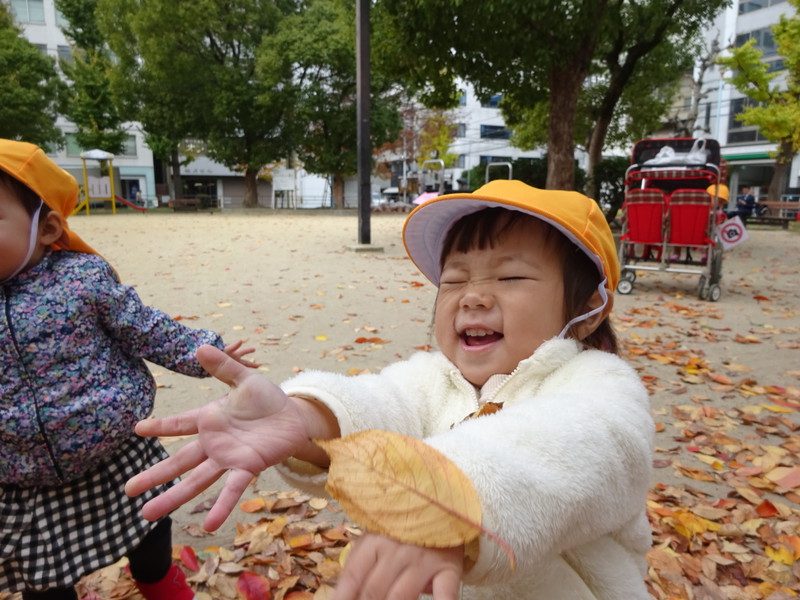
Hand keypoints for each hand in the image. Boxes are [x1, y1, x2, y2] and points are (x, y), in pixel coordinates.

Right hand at [126, 345, 309, 530]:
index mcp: (210, 419)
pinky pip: (232, 488)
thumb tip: (200, 346)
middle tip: (128, 490)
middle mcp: (214, 443)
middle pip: (179, 461)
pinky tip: (209, 525)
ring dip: (173, 497)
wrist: (294, 417)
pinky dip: (221, 506)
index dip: (159, 427)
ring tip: (148, 515)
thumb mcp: (244, 379)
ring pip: (196, 480)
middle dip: (153, 475)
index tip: (136, 429)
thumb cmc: (267, 399)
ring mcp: (229, 458)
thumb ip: (223, 367)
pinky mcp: (248, 467)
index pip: (179, 424)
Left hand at [334, 534, 462, 599]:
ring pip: (401, 597)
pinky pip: (445, 594)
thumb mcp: (375, 536)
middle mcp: (396, 551)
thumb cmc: (402, 526)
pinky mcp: (448, 568)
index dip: (343, 598)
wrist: (441, 505)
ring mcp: (423, 561)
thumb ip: (359, 564)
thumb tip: (342, 596)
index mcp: (374, 541)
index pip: (353, 577)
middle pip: (374, 592)